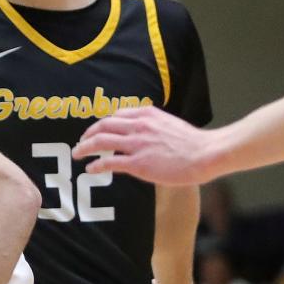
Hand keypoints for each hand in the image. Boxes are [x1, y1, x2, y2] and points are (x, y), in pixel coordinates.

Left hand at [73, 107, 213, 185]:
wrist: (206, 153)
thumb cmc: (192, 144)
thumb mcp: (169, 125)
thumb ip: (152, 127)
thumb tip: (140, 136)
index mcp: (147, 114)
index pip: (116, 114)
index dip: (101, 124)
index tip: (95, 132)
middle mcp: (139, 125)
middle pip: (103, 125)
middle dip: (87, 134)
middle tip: (80, 143)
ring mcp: (137, 144)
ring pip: (101, 141)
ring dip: (84, 148)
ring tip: (77, 155)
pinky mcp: (138, 163)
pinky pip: (109, 161)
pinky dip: (96, 164)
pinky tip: (91, 169)